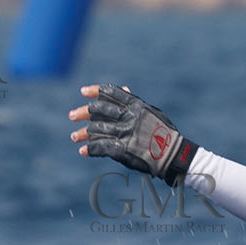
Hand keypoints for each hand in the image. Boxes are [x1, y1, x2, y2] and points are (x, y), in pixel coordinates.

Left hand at [69, 83, 197, 186]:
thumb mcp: (153, 112)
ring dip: (83, 133)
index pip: (110, 92)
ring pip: (96, 129)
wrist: (174, 155)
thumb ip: (135, 102)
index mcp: (136, 105)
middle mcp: (128, 117)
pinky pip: (100, 147)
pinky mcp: (122, 150)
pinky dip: (91, 149)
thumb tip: (124, 88)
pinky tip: (83, 151)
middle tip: (72, 116)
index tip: (83, 92)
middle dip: (83, 112)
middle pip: (98, 110)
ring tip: (74, 137)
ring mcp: (124, 133)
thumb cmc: (166, 133)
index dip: (95, 91)